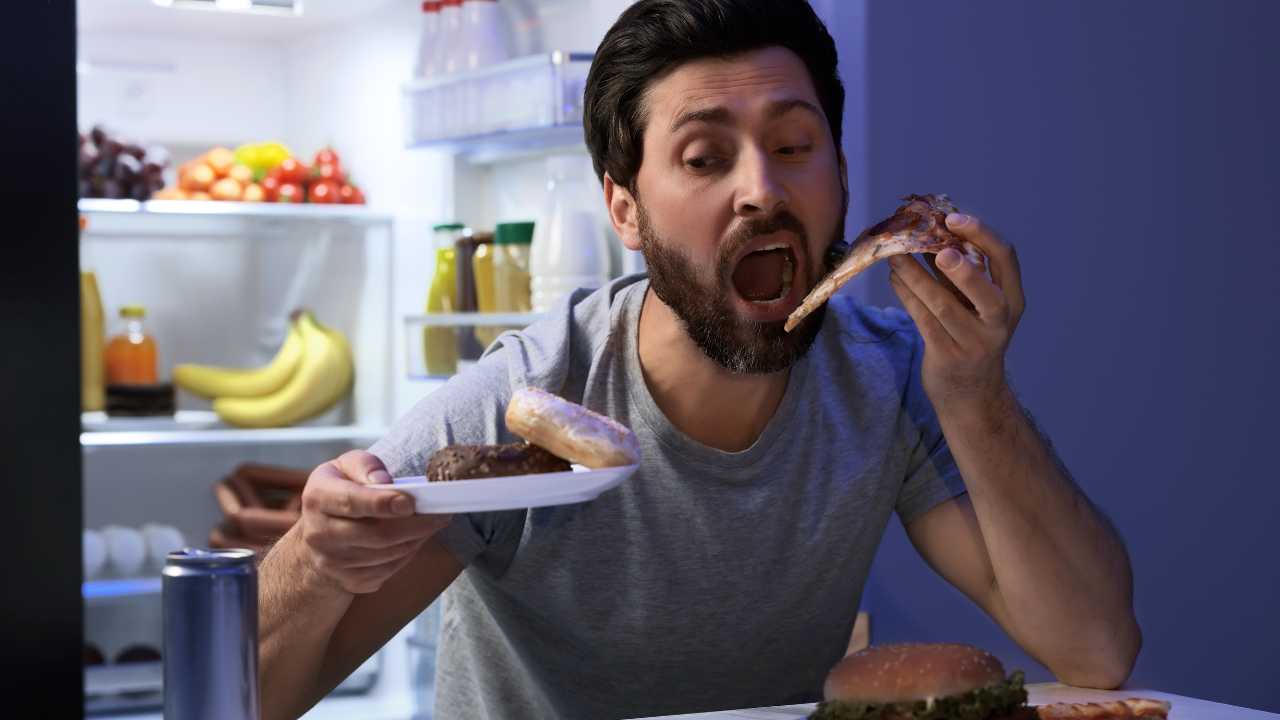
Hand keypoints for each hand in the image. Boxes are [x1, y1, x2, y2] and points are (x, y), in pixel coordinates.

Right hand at [297, 450, 450, 594]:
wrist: (317, 535)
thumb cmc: (340, 490)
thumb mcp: (345, 466)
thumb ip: (365, 466)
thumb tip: (385, 481)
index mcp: (318, 497)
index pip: (352, 502)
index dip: (382, 503)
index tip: (410, 503)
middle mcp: (319, 534)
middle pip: (376, 535)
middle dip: (415, 525)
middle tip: (441, 515)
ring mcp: (332, 562)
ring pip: (387, 555)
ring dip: (416, 539)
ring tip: (431, 524)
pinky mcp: (348, 581)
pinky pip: (388, 571)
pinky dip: (408, 554)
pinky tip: (414, 539)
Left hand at [887, 212, 1024, 414]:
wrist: (971, 394)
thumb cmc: (972, 336)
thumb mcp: (978, 305)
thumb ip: (963, 272)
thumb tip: (931, 227)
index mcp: (1011, 300)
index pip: (1005, 260)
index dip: (981, 235)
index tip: (954, 218)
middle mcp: (998, 322)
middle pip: (985, 293)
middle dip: (962, 269)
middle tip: (938, 249)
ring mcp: (974, 342)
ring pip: (942, 305)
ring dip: (916, 277)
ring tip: (895, 255)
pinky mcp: (947, 356)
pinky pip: (923, 320)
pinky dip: (906, 296)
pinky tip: (895, 279)